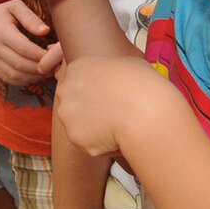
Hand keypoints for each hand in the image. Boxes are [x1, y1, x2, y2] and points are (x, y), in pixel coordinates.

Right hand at [0, 0, 61, 86]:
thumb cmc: (5, 10)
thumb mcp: (17, 6)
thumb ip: (30, 17)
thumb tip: (45, 31)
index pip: (23, 48)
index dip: (40, 54)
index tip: (54, 55)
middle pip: (19, 64)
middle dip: (39, 67)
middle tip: (54, 65)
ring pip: (14, 75)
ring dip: (33, 76)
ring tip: (47, 70)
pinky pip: (8, 78)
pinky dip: (24, 80)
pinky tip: (36, 74)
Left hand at [54, 55, 172, 159]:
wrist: (144, 110)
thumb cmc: (141, 85)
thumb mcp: (127, 64)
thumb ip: (112, 70)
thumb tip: (119, 77)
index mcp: (77, 68)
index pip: (76, 81)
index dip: (93, 90)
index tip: (106, 96)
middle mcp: (66, 90)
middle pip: (72, 103)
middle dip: (88, 110)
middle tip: (111, 113)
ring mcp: (67, 115)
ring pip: (78, 125)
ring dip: (94, 127)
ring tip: (117, 124)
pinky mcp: (75, 137)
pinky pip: (87, 143)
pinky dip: (100, 144)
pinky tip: (116, 136)